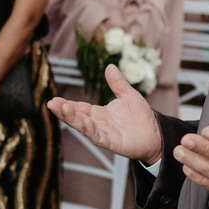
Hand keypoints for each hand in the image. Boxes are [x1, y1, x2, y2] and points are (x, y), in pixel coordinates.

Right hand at [48, 64, 162, 163]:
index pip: (79, 108)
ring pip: (83, 126)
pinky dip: (88, 129)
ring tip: (60, 109)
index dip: (67, 104)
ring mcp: (103, 133)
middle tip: (51, 104)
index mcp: (99, 113)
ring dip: (71, 119)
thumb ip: (117, 83)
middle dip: (64, 111)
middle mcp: (97, 124)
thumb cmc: (141, 117)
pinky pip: (96, 135)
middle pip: (76, 117)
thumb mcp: (128, 95)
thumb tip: (109, 66)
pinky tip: (82, 122)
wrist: (156, 134)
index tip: (54, 100)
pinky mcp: (110, 142)